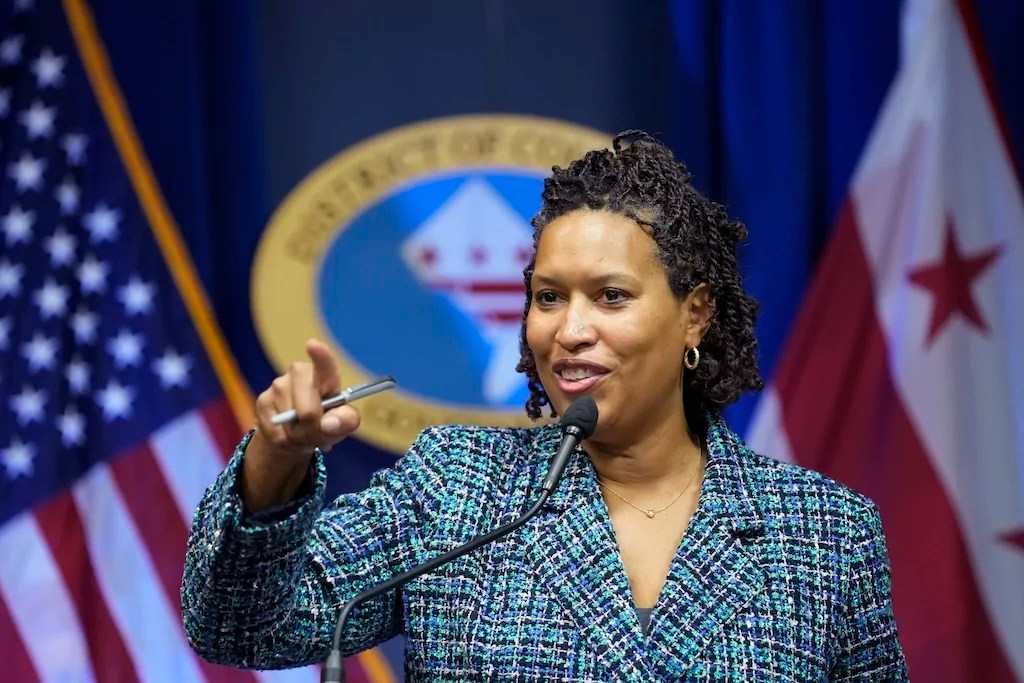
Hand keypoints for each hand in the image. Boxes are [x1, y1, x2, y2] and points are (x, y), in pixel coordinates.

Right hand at [242, 339, 360, 511]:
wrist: (297, 435)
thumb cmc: (326, 423)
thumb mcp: (344, 423)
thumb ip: (345, 421)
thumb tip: (329, 424)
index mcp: (325, 376)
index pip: (324, 365)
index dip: (320, 356)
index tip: (312, 344)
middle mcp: (300, 373)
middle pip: (307, 410)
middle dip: (312, 428)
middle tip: (316, 432)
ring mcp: (278, 385)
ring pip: (289, 422)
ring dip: (297, 435)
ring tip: (301, 431)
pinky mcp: (262, 400)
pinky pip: (274, 431)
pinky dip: (283, 439)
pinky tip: (287, 433)